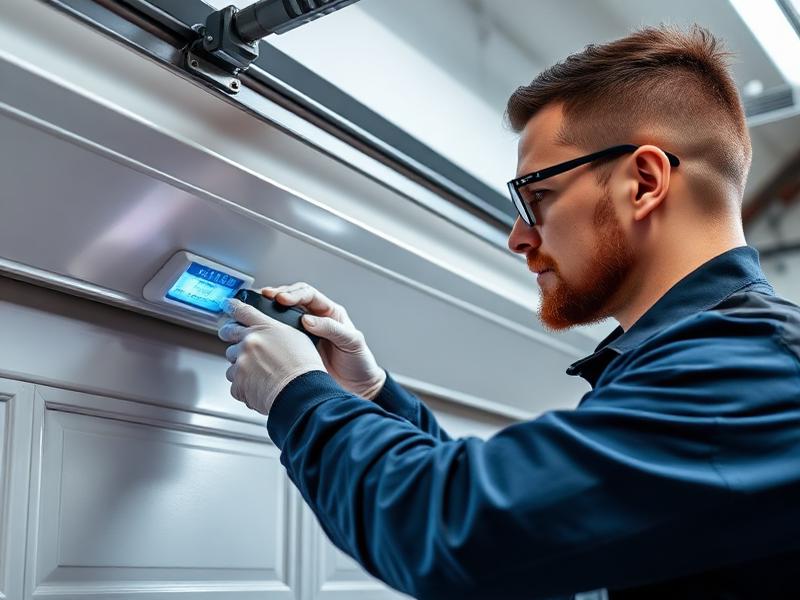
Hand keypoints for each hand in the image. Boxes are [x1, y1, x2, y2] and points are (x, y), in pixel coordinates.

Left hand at [218, 297, 325, 414]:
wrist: (301, 392)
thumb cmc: (304, 368)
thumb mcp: (297, 337)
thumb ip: (277, 331)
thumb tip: (268, 333)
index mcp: (265, 328)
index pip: (243, 311)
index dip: (233, 306)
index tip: (227, 304)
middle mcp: (250, 342)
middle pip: (229, 332)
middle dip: (230, 336)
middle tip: (239, 343)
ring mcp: (242, 362)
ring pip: (232, 361)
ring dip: (241, 366)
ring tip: (261, 374)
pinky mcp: (238, 382)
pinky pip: (235, 383)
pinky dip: (245, 387)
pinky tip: (260, 387)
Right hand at [262, 282, 385, 399]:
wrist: (358, 387)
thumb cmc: (359, 362)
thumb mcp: (351, 342)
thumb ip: (331, 328)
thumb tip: (308, 320)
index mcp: (329, 313)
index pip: (309, 295)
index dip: (294, 293)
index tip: (282, 299)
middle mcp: (315, 320)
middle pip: (292, 299)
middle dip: (277, 295)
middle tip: (266, 298)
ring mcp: (304, 334)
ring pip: (283, 316)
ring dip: (270, 311)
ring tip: (258, 310)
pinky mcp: (296, 349)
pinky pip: (280, 336)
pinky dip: (270, 332)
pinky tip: (262, 332)